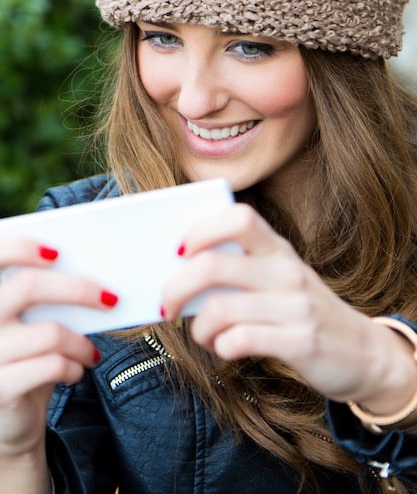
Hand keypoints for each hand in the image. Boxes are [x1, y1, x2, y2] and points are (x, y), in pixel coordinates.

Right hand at [0, 238, 112, 458]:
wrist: (7, 415)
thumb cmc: (23, 355)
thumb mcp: (27, 322)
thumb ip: (42, 296)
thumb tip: (94, 271)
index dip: (20, 247)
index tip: (56, 253)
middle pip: (28, 286)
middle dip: (78, 288)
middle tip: (109, 299)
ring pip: (50, 332)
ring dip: (82, 342)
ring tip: (90, 351)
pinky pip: (52, 366)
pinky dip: (74, 366)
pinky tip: (77, 369)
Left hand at [163, 204, 416, 410]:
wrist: (364, 352)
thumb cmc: (303, 312)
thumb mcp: (280, 280)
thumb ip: (240, 272)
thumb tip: (178, 275)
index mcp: (279, 249)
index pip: (240, 216)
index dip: (202, 229)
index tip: (178, 252)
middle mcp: (287, 271)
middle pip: (212, 265)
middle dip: (175, 288)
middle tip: (166, 306)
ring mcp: (295, 306)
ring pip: (218, 310)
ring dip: (199, 330)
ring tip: (205, 336)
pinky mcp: (300, 342)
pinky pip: (238, 341)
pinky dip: (220, 348)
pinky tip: (225, 349)